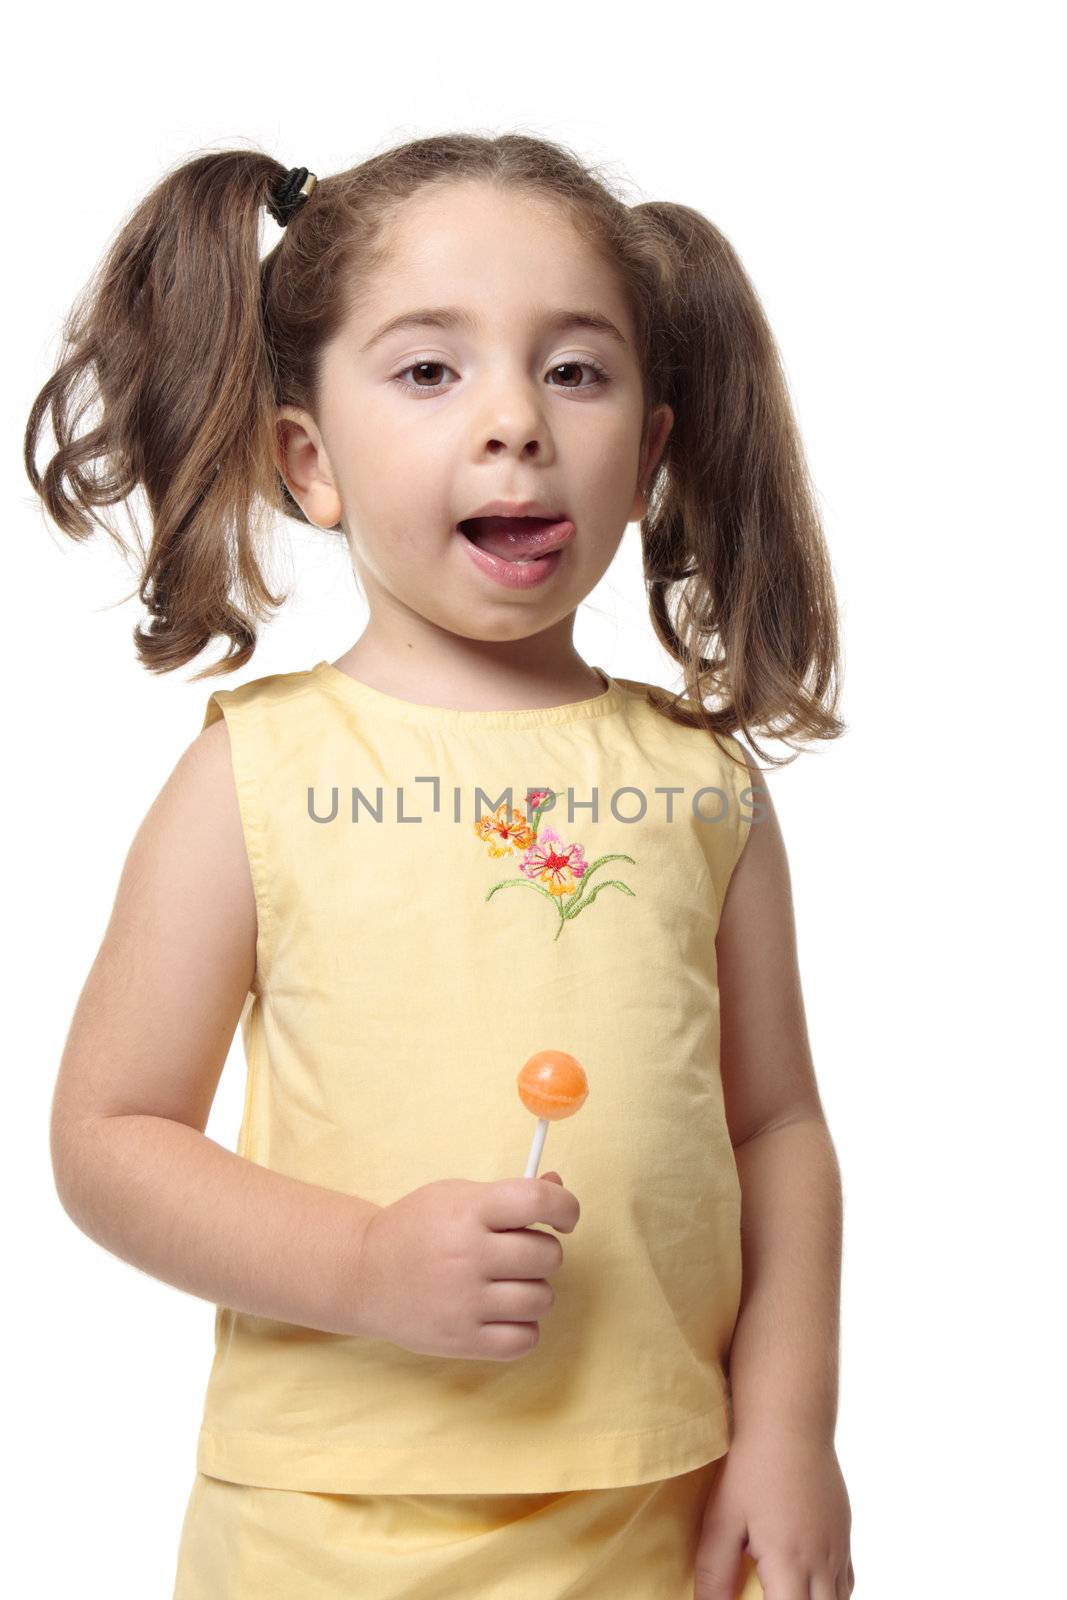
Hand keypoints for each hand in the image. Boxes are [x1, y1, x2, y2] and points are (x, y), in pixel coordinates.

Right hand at [351, 1170, 578, 1361]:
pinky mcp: (461, 1340)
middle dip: (543, 1252)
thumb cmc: (417, 1228)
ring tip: (507, 1284)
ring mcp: (464, 1302)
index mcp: (469, 1211)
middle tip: (519, 1253)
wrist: (364, 1274)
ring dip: (534, 1290)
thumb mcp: (456, 1196)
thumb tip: (557, 1182)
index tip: (562, 1218)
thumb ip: (508, 1193)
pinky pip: (524, 1339)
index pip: (538, 1200)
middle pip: (547, 1256)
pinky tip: (502, 1313)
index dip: (564, 1206)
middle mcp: (468, 1255)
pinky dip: (523, 1327)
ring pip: (542, 1299)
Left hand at [694, 1429, 854, 1598]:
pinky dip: (830, 1594)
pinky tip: (807, 1583)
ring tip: (785, 1590)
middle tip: (768, 1592)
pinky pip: (846, 1581)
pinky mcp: (844, 1531)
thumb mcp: (722, 1519)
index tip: (753, 1599)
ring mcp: (838, 1546)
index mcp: (790, 1565)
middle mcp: (822, 1562)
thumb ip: (715, 1571)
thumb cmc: (752, 1466)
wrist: (790, 1421)